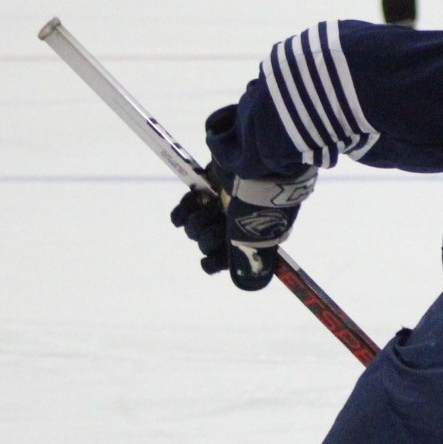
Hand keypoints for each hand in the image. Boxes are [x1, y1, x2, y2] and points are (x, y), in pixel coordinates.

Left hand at [169, 168, 314, 291]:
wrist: (254, 160)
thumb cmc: (259, 201)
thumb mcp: (256, 237)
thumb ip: (247, 261)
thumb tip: (247, 283)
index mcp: (255, 238)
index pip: (230, 261)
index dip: (218, 262)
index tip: (212, 258)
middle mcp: (238, 224)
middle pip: (209, 244)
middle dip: (206, 237)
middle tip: (216, 224)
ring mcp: (222, 206)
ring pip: (194, 228)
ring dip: (195, 221)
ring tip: (206, 207)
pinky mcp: (207, 189)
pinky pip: (184, 210)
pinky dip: (184, 209)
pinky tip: (193, 201)